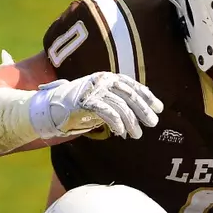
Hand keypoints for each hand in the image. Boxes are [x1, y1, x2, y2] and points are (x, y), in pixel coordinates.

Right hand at [32, 73, 160, 139]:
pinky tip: (121, 133)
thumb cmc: (81, 106)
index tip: (159, 109)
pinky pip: (106, 112)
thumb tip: (142, 113)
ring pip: (120, 105)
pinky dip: (116, 123)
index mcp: (109, 78)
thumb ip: (119, 102)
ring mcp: (94, 89)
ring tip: (136, 134)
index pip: (133, 85)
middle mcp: (103, 80)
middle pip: (129, 95)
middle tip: (153, 123)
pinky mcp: (85, 101)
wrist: (53, 106)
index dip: (147, 97)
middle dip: (143, 110)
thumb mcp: (103, 100)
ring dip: (131, 122)